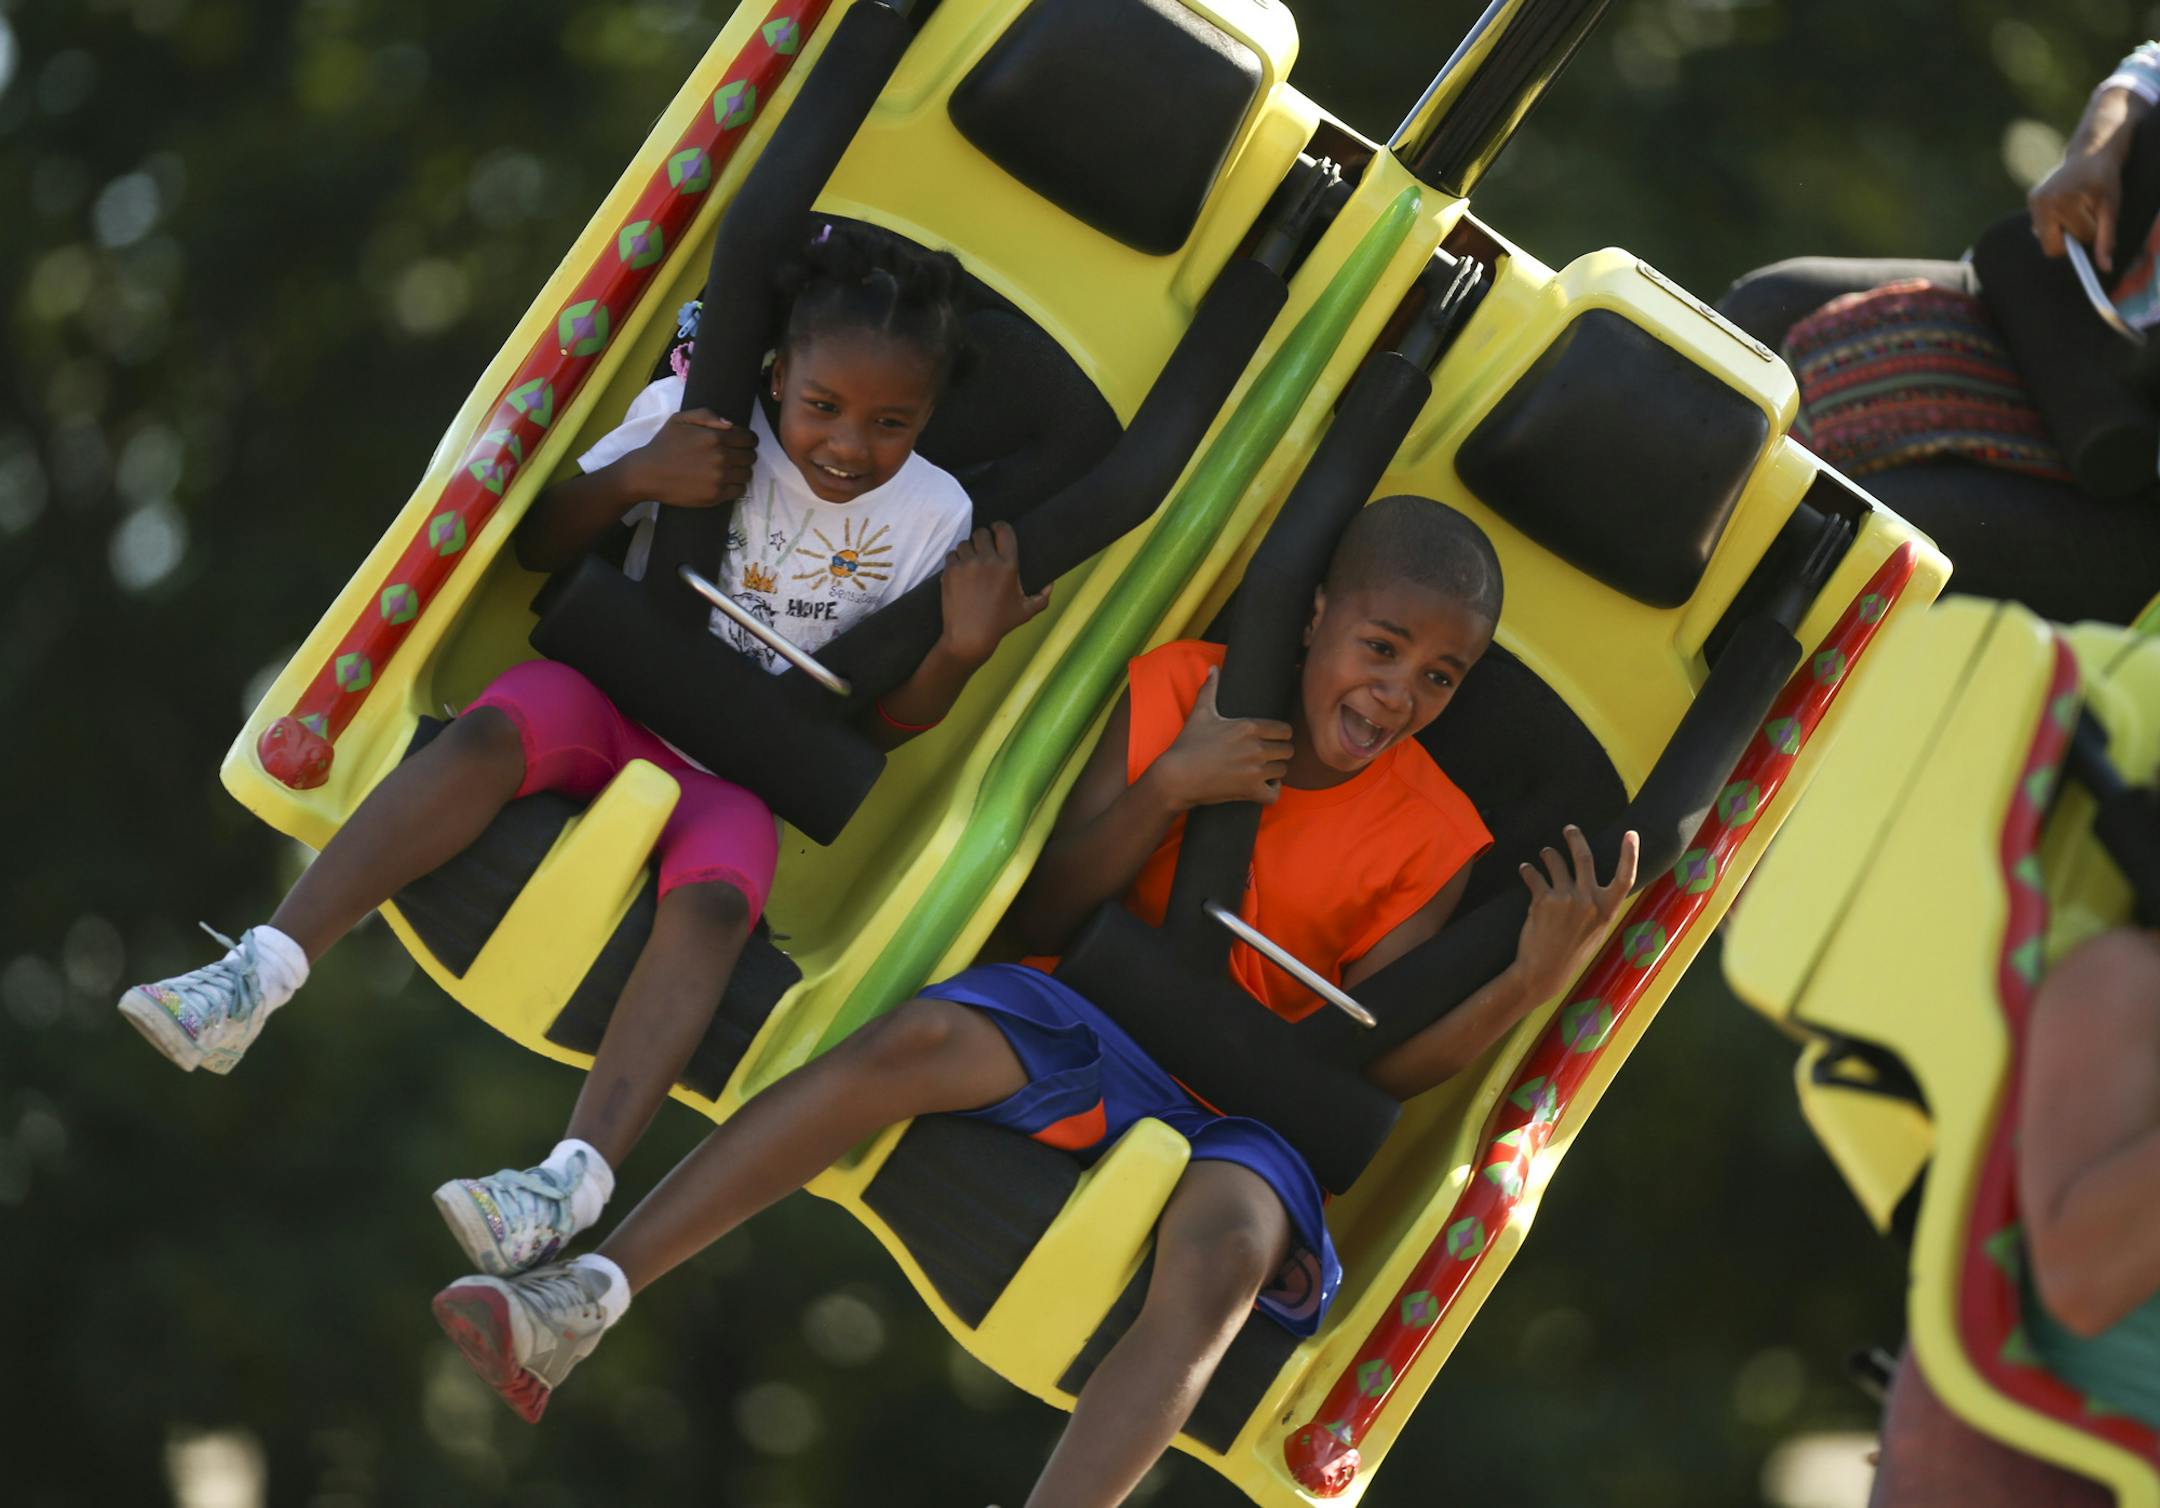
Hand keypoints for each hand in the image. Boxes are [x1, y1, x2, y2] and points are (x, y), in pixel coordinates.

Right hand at [624, 409, 757, 508]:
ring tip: (729, 469)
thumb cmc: (664, 444)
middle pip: (751, 457)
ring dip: (741, 471)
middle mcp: (721, 458)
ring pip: (747, 474)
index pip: (749, 438)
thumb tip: (731, 424)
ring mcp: (719, 478)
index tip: (741, 443)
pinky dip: (736, 486)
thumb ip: (707, 415)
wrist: (648, 473)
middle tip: (734, 456)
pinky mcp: (716, 496)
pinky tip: (725, 482)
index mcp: (715, 437)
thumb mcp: (680, 419)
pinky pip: (740, 491)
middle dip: (745, 454)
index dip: (747, 439)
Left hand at [938, 521, 1050, 664]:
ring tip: (971, 562)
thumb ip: (1042, 597)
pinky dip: (955, 560)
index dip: (999, 526)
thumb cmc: (999, 624)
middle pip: (981, 533)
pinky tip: (960, 571)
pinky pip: (952, 554)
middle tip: (982, 549)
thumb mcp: (1026, 611)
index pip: (1004, 530)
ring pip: (965, 543)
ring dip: (968, 550)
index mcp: (1009, 565)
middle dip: (982, 538)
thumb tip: (1051, 585)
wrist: (970, 636)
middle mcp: (988, 560)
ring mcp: (967, 564)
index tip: (996, 529)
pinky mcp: (950, 571)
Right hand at [1151, 667, 1294, 808]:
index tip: (1273, 738)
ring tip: (1266, 769)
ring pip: (1284, 770)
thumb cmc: (1188, 745)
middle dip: (1280, 752)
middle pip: (1288, 750)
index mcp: (1248, 726)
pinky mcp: (1250, 791)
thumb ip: (1210, 689)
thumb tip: (1213, 669)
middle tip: (1269, 754)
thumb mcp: (1200, 714)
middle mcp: (1255, 748)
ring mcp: (1254, 771)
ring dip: (1276, 770)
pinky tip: (1264, 785)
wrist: (1176, 777)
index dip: (1281, 734)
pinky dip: (1272, 790)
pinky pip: (1275, 793)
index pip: (1285, 729)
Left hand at [1513, 825, 1638, 999]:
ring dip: (1548, 854)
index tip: (1632, 834)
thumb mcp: (1596, 932)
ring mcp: (1566, 898)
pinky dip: (1528, 870)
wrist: (1543, 971)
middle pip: (1584, 857)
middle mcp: (1589, 901)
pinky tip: (1525, 869)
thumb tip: (1597, 886)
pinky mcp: (1543, 900)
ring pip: (1556, 862)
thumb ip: (1598, 907)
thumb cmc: (1571, 953)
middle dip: (1575, 838)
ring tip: (1545, 853)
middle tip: (1569, 829)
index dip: (1630, 854)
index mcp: (1607, 910)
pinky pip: (1534, 876)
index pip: (1625, 877)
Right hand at [2030, 135, 2130, 270]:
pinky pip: (2042, 227)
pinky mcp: (2030, 199)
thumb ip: (2107, 239)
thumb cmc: (2104, 180)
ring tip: (2075, 207)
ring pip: (2045, 238)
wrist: (2091, 152)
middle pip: (2050, 246)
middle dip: (2070, 238)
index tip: (2095, 216)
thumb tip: (2106, 268)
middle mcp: (2041, 202)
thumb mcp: (2111, 209)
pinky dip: (2056, 222)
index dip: (2086, 234)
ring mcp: (2033, 201)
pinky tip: (2065, 204)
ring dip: (2063, 229)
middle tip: (2084, 217)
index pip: (2067, 243)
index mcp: (2059, 203)